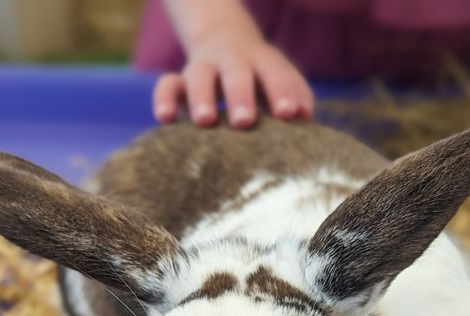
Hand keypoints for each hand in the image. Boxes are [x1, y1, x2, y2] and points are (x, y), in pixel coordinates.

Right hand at [153, 34, 314, 128]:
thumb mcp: (279, 78)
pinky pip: (167, 85)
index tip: (287, 114)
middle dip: (240, 96)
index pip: (274, 72)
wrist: (223, 38)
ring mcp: (204, 68)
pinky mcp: (180, 80)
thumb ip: (296, 94)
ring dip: (201, 98)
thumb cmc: (261, 76)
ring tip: (206, 122)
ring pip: (199, 77)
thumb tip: (305, 116)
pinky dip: (164, 99)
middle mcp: (232, 61)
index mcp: (263, 61)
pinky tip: (165, 119)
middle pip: (236, 73)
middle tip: (245, 122)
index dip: (281, 91)